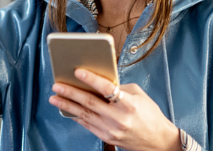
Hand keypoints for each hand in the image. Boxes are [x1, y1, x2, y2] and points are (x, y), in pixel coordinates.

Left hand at [49, 69, 181, 150]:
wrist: (157, 141)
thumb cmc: (150, 116)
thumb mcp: (139, 96)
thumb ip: (120, 88)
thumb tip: (101, 82)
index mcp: (129, 104)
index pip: (106, 88)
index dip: (91, 79)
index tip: (77, 71)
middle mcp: (118, 118)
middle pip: (90, 102)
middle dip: (71, 92)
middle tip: (57, 85)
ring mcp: (111, 130)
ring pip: (84, 115)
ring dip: (67, 105)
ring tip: (55, 98)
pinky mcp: (107, 138)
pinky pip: (87, 125)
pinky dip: (76, 116)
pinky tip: (67, 110)